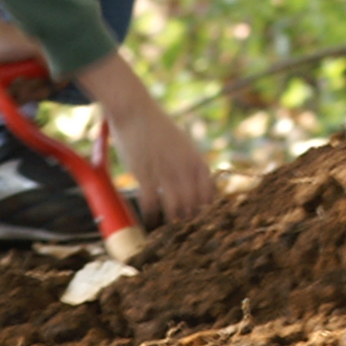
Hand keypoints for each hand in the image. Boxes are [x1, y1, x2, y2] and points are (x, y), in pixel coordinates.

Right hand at [78, 51, 215, 229]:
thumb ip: (189, 165)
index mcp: (197, 160)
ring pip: (176, 208)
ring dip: (172, 224)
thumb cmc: (157, 128)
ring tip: (168, 236)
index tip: (203, 226)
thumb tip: (196, 187)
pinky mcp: (145, 173)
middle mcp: (185, 167)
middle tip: (184, 236)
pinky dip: (151, 217)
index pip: (210, 194)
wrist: (135, 110)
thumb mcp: (181, 144)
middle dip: (191, 223)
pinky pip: (152, 203)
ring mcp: (166, 171)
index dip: (208, 213)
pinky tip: (148, 223)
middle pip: (194, 205)